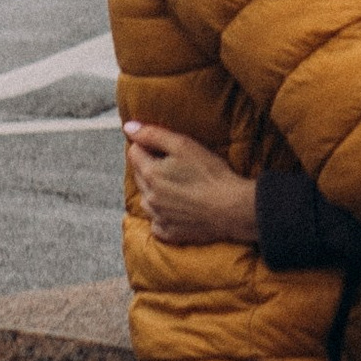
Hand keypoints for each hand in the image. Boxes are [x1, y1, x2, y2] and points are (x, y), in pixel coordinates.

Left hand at [124, 120, 259, 247]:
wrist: (232, 208)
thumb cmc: (211, 174)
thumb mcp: (183, 145)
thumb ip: (153, 134)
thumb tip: (129, 127)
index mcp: (150, 174)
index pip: (134, 152)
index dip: (148, 145)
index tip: (165, 148)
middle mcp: (149, 197)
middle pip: (139, 175)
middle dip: (151, 167)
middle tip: (175, 165)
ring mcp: (158, 217)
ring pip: (147, 199)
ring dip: (155, 191)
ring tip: (178, 186)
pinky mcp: (169, 232)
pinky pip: (157, 222)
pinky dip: (162, 215)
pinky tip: (178, 208)